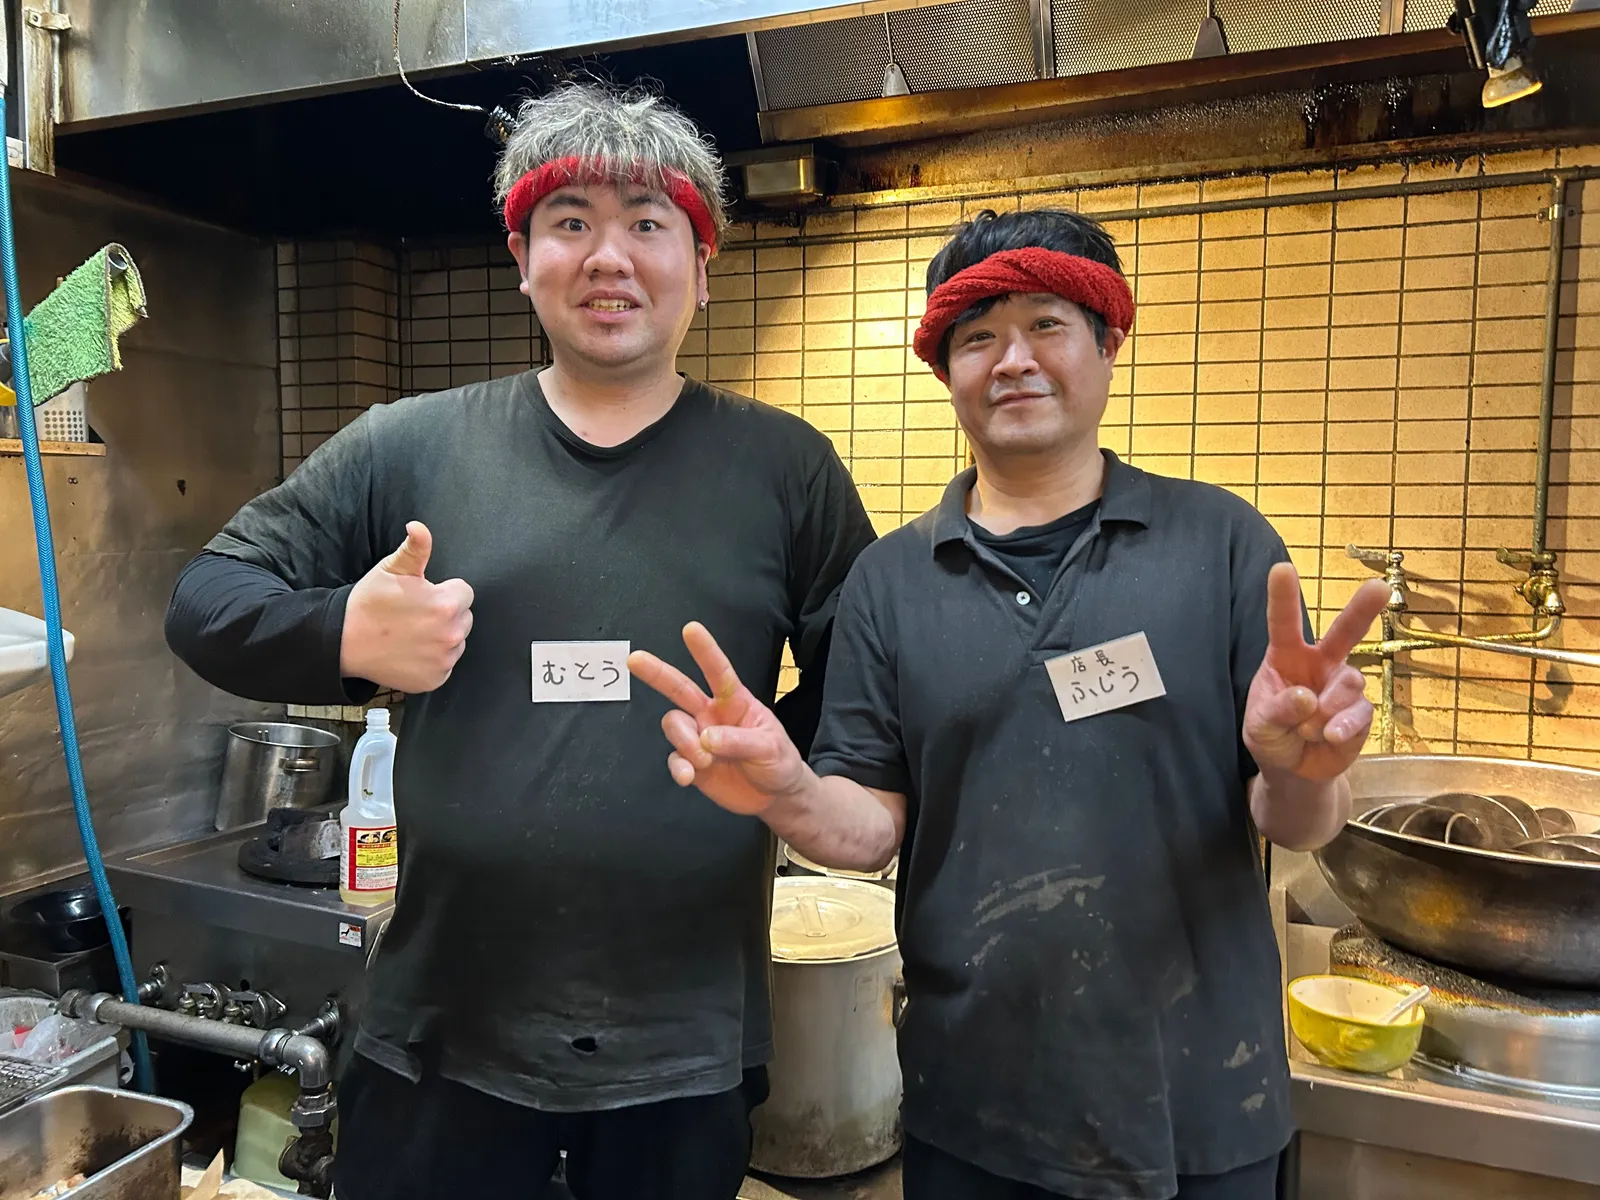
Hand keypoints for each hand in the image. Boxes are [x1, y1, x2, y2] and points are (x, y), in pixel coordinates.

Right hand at [340, 521, 473, 692]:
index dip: (444, 591)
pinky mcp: (434, 680)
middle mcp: (451, 635)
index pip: (464, 593)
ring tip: (412, 633)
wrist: (343, 641)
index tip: (423, 596)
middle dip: (446, 614)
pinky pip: (444, 665)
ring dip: (442, 637)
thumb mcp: (391, 569)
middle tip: (416, 614)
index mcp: (446, 605)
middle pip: (464, 618)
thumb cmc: (368, 603)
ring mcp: (443, 660)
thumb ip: (415, 548)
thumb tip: (419, 527)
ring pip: (456, 642)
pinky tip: (410, 651)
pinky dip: (432, 660)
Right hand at [627, 623, 808, 814]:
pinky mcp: (692, 764)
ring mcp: (699, 738)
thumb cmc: (778, 761)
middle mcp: (712, 714)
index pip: (719, 672)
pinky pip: (674, 759)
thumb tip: (706, 738)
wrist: (776, 796)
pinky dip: (678, 767)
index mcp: (736, 702)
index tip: (691, 629)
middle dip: (657, 673)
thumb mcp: (770, 748)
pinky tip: (688, 777)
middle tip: (634, 659)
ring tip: (703, 759)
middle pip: (680, 689)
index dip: (705, 651)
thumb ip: (740, 741)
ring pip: (674, 725)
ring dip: (683, 741)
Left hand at [1243, 564, 1388, 781]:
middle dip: (1363, 609)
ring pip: (1350, 682)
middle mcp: (1320, 663)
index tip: (1283, 568)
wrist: (1293, 771)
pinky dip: (1341, 727)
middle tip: (1381, 587)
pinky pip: (1359, 713)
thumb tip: (1307, 697)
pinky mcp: (1361, 712)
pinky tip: (1328, 736)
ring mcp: (1343, 686)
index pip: (1284, 623)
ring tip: (1308, 729)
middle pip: (1344, 632)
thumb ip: (1277, 710)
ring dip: (1328, 708)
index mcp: (1286, 656)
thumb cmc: (1271, 736)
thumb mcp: (1260, 726)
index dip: (1283, 596)